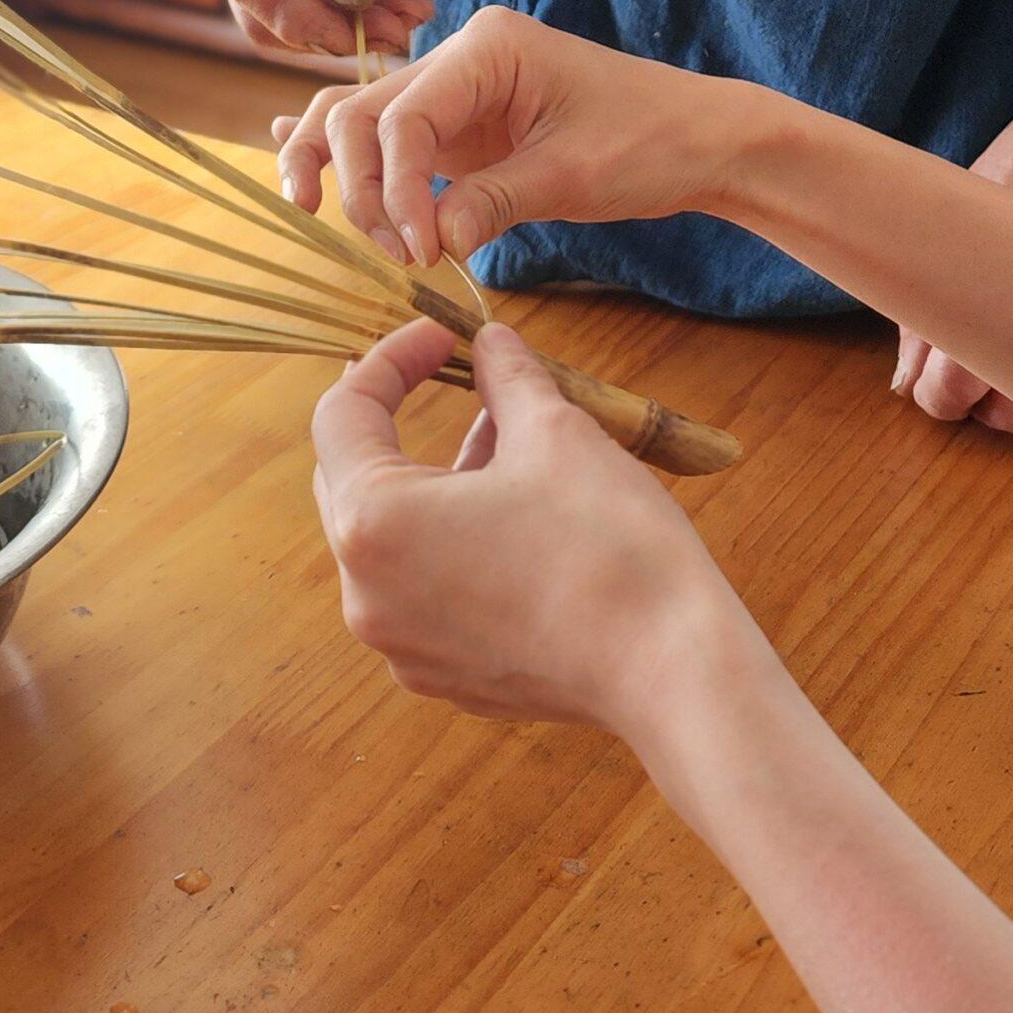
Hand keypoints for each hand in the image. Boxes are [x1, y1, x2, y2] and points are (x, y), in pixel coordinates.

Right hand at [274, 4, 734, 262]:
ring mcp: (453, 91)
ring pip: (359, 120)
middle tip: (396, 254)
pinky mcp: (458, 127)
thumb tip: (426, 243)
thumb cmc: (650, 141)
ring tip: (323, 219)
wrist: (699, 139)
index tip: (418, 252)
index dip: (394, 188)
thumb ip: (491, 203)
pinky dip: (353, 162)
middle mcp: (458, 58)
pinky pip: (388, 139)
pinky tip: (302, 171)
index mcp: (487, 48)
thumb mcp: (571, 176)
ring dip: (342, 173)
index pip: (402, 117)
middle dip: (363, 186)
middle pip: (361, 112)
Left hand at [312, 320, 778, 748]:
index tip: (445, 338)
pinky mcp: (442, 675)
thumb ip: (506, 378)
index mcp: (374, 523)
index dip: (390, 361)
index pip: (342, 415)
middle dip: (394, 423)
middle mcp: (365, 593)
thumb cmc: (607, 544)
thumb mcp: (556, 432)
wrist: (670, 670)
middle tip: (448, 379)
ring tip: (504, 441)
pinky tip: (513, 517)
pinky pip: (423, 591)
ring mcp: (400, 644)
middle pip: (350, 481)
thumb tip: (490, 341)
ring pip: (391, 539)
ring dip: (431, 483)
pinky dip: (450, 544)